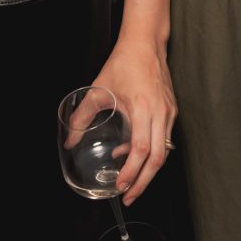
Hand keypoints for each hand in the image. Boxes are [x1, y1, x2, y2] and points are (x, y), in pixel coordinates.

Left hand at [89, 37, 176, 203]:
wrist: (145, 43)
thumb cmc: (124, 63)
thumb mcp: (98, 90)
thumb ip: (81, 117)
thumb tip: (69, 140)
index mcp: (142, 108)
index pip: (141, 150)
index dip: (132, 172)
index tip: (121, 186)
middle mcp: (160, 113)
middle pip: (157, 159)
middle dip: (143, 182)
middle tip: (129, 197)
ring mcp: (168, 113)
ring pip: (163, 152)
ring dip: (147, 171)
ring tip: (130, 183)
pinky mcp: (171, 112)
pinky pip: (163, 140)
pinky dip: (150, 152)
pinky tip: (130, 152)